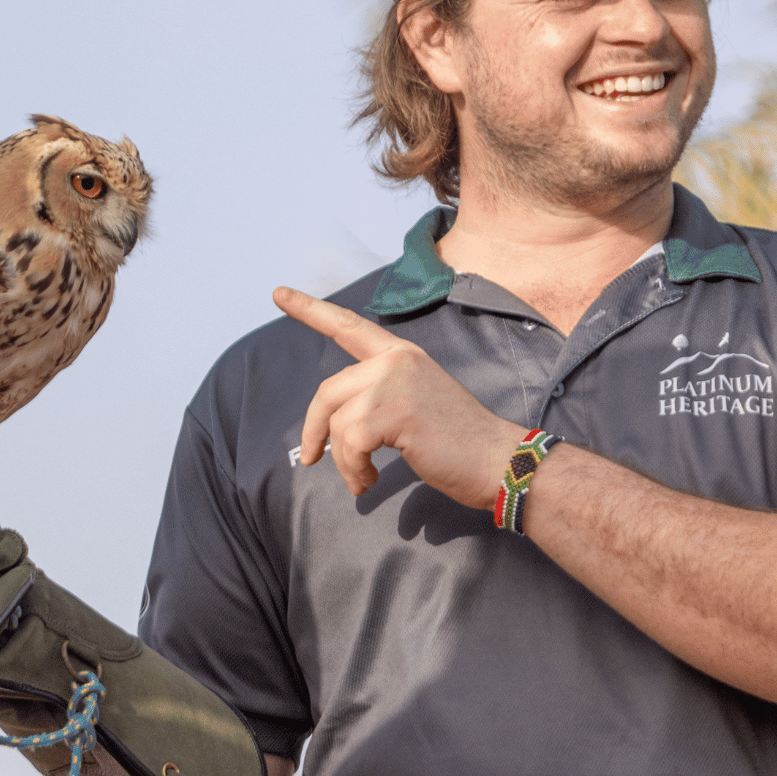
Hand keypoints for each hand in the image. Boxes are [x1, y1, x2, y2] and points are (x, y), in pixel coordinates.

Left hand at [273, 287, 524, 506]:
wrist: (497, 460)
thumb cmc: (458, 443)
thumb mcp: (415, 403)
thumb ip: (379, 398)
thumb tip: (334, 426)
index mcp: (401, 354)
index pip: (348, 325)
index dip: (309, 310)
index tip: (279, 294)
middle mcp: (396, 360)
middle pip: (327, 391)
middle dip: (314, 430)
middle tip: (311, 458)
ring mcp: (395, 382)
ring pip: (337, 423)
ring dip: (343, 461)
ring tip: (362, 479)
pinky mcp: (396, 411)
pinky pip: (350, 444)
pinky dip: (354, 470)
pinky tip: (370, 481)